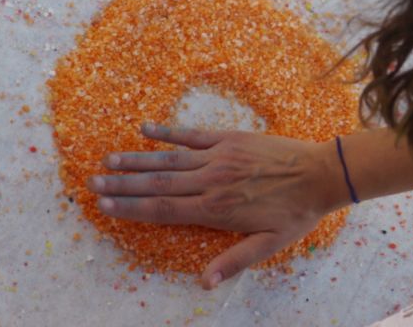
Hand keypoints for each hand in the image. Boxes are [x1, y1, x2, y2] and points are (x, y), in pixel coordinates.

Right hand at [87, 124, 343, 288]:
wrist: (320, 174)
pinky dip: (168, 132)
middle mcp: (211, 181)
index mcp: (215, 209)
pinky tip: (145, 129)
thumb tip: (203, 283)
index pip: (163, 209)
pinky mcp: (230, 138)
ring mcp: (219, 157)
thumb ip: (234, 261)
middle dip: (122, 185)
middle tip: (92, 182)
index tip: (104, 206)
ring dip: (136, 160)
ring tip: (108, 160)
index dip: (131, 208)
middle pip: (157, 184)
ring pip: (169, 159)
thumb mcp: (269, 245)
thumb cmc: (295, 213)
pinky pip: (192, 134)